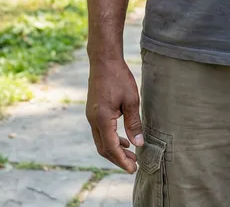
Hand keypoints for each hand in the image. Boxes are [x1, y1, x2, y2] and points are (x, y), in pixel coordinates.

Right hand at [86, 58, 143, 173]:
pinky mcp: (93, 112)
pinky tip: (122, 139)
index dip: (122, 160)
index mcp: (102, 119)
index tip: (133, 169)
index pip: (111, 147)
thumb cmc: (118, 77)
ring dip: (114, 150)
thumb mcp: (131, 100)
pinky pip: (100, 132)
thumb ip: (134, 123)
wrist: (103, 60)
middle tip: (134, 165)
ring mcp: (91, 116)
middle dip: (118, 159)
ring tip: (130, 154)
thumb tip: (138, 144)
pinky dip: (111, 139)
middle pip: (104, 148)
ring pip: (101, 141)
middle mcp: (93, 120)